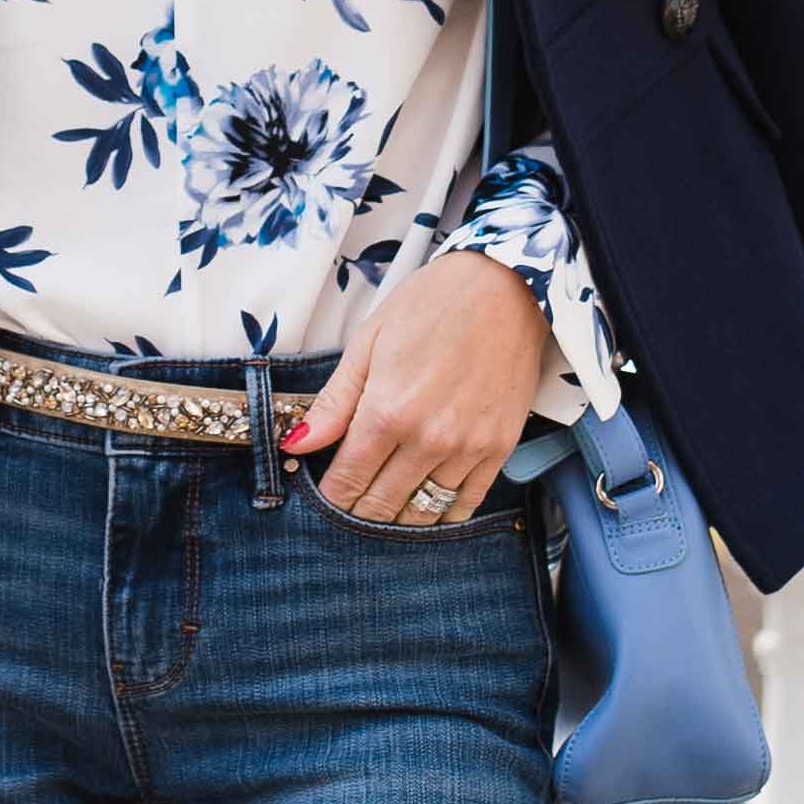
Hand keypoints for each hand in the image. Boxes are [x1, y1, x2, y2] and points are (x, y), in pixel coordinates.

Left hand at [285, 250, 548, 525]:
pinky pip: (465, 504)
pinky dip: (442, 513)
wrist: (506, 287)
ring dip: (398, 517)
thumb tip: (296, 445)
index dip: (330, 497)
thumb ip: (334, 402)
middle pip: (380, 507)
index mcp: (387, 412)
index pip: (347, 483)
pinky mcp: (500, 449)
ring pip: (422, 514)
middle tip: (350, 502)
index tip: (325, 494)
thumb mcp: (369, 343)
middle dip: (358, 511)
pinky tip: (426, 501)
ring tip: (385, 503)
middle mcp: (427, 440)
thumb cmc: (431, 306)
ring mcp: (468, 449)